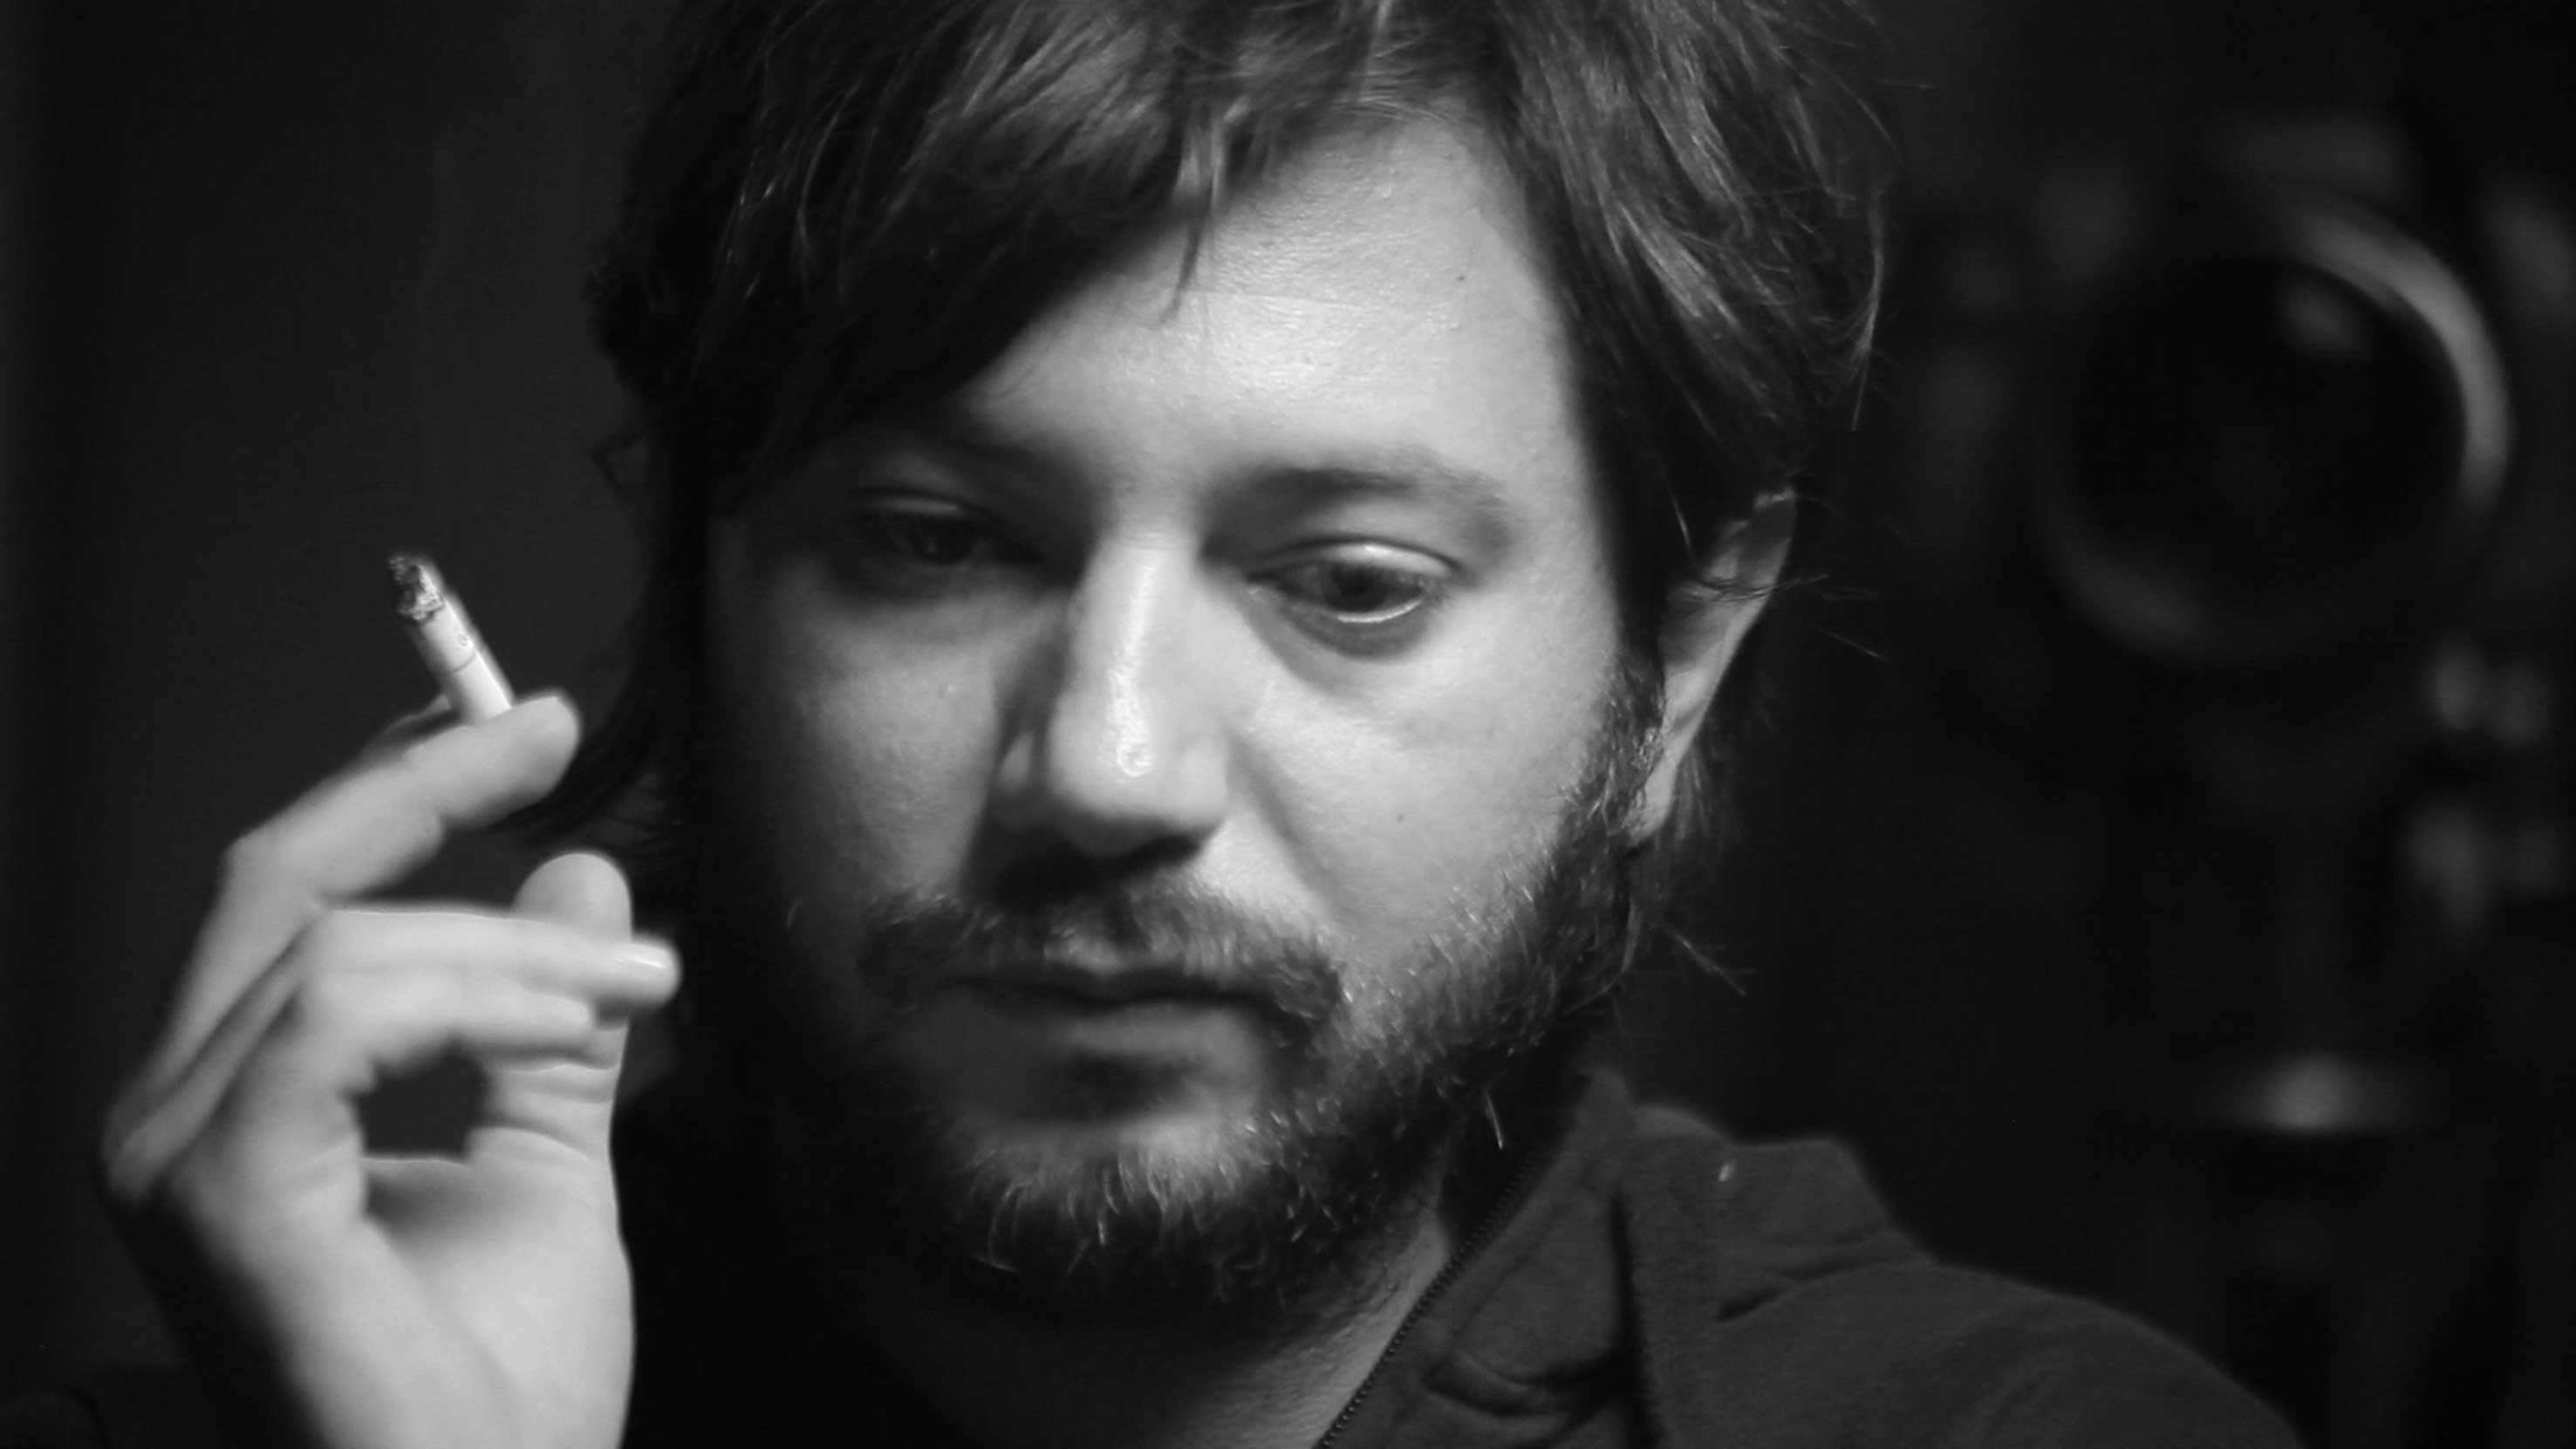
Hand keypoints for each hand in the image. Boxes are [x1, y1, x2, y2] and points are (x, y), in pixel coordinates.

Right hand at [98, 696, 679, 1448]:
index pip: (293, 895)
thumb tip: (582, 876)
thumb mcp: (546, 1164)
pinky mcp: (222, 1191)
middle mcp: (172, 1113)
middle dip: (425, 788)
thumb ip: (550, 1030)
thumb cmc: (496, 1389)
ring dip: (514, 943)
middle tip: (555, 734)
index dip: (399, 788)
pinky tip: (575, 1019)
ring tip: (640, 984)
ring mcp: (179, 1153)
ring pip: (342, 945)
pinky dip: (475, 997)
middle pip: (282, 879)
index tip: (524, 727)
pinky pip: (342, 1018)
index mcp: (233, 1099)